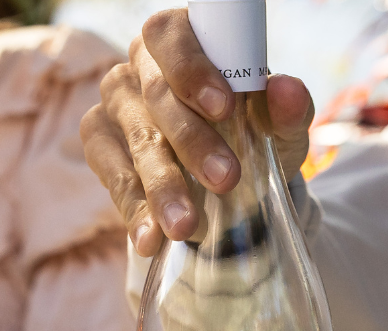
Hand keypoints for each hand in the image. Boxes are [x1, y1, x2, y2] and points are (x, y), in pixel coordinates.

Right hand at [79, 9, 315, 257]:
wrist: (230, 184)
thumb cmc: (254, 135)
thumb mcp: (280, 127)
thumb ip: (288, 109)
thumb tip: (287, 90)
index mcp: (183, 40)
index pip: (172, 36)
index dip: (192, 68)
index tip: (223, 107)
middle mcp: (140, 65)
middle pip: (156, 95)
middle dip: (190, 141)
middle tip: (225, 179)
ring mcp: (115, 104)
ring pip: (136, 141)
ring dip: (162, 186)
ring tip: (186, 226)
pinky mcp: (99, 143)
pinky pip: (112, 176)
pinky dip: (134, 210)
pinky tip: (151, 237)